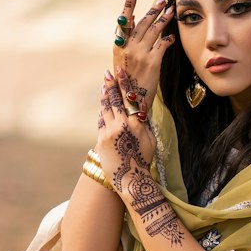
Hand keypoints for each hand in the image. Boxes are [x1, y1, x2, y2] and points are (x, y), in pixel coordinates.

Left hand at [96, 71, 155, 193]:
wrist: (130, 178)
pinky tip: (102, 104)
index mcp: (136, 123)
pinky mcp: (101, 140)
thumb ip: (143, 123)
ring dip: (104, 96)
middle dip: (111, 85)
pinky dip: (102, 111)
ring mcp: (109, 132)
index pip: (129, 98)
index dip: (124, 83)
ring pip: (105, 109)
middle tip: (108, 73)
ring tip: (104, 85)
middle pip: (115, 100)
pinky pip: (101, 121)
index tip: (120, 71)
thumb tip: (139, 110)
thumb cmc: (143, 160)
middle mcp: (122, 125)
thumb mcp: (149, 139)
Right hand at [112, 0, 175, 117]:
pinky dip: (169, 39)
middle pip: (142, 22)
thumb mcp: (120, 61)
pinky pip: (163, 45)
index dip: (129, 4)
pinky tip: (173, 36)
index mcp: (119, 47)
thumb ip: (125, 43)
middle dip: (154, 9)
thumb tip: (127, 23)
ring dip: (164, 19)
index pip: (124, 20)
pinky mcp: (153, 62)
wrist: (130, 103)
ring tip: (171, 10)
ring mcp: (141, 55)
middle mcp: (129, 48)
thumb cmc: (126, 82)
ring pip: (154, 31)